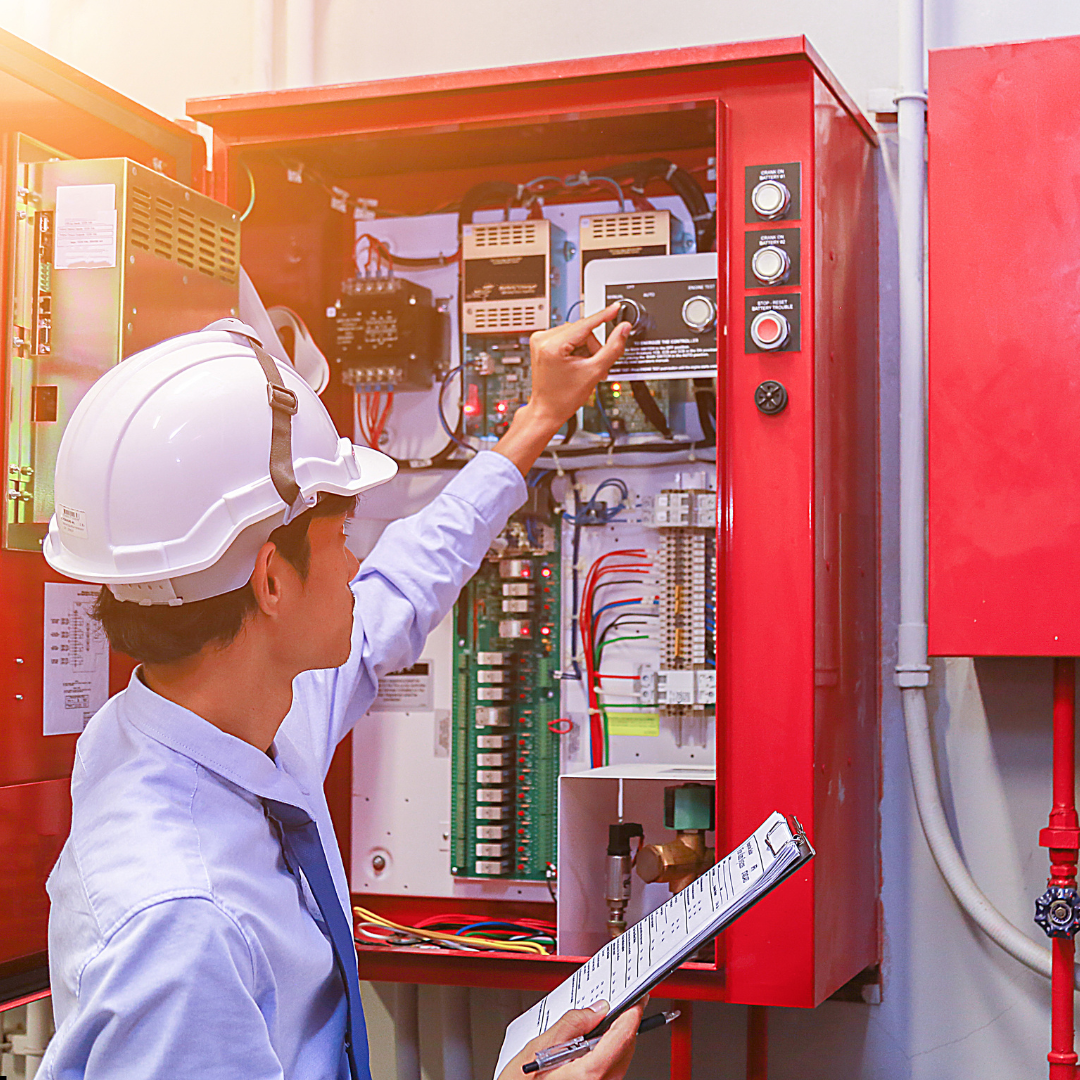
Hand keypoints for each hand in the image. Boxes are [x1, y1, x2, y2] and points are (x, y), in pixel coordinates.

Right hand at [495, 999, 644, 1079]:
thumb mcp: (537, 1048)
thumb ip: (571, 1025)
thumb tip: (596, 1010)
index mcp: (589, 1075)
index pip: (623, 1036)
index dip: (632, 1013)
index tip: (637, 998)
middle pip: (625, 1049)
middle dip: (624, 1025)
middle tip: (622, 1005)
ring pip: (620, 1061)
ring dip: (615, 1040)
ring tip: (601, 1023)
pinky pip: (610, 1071)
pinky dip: (607, 1054)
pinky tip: (592, 1045)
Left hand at [525, 304, 631, 433]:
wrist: (547, 410)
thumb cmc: (563, 398)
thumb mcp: (594, 372)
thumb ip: (612, 348)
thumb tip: (623, 329)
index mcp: (552, 345)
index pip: (585, 324)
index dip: (604, 316)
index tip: (616, 307)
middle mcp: (542, 339)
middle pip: (582, 330)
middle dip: (592, 347)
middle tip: (595, 366)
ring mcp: (540, 340)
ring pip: (575, 334)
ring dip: (585, 349)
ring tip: (584, 368)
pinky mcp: (541, 343)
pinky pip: (566, 338)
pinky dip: (575, 349)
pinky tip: (575, 364)